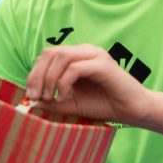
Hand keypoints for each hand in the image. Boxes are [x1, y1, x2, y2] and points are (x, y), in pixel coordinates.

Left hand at [24, 44, 162, 139]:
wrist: (133, 111)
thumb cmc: (105, 105)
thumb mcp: (71, 104)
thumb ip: (52, 101)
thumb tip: (29, 102)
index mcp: (77, 56)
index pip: (47, 55)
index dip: (34, 73)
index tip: (31, 96)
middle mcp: (85, 50)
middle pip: (50, 53)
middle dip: (37, 75)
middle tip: (35, 97)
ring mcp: (94, 55)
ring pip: (60, 57)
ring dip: (49, 79)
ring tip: (50, 98)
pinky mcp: (102, 64)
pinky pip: (74, 68)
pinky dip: (64, 82)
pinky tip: (64, 96)